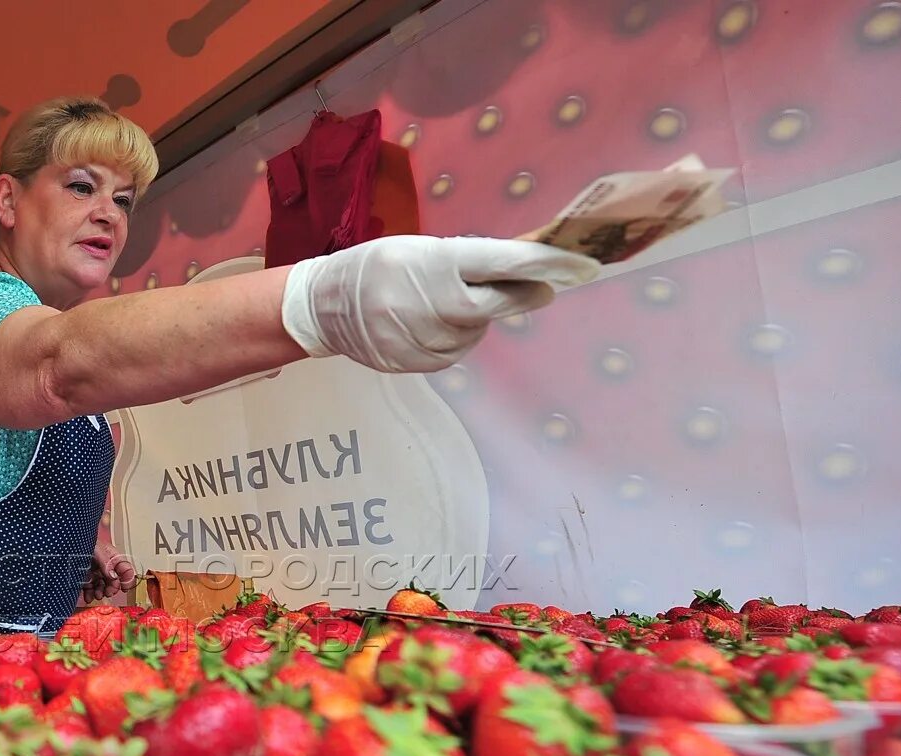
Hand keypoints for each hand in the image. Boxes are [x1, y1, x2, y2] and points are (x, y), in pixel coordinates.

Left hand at [83, 537, 136, 604]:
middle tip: (108, 592)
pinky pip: (90, 589)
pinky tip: (89, 597)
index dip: (128, 580)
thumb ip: (106, 563)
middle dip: (112, 589)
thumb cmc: (83, 541)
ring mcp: (96, 572)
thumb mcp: (97, 550)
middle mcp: (106, 566)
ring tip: (97, 595)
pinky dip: (90, 595)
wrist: (68, 543)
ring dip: (101, 593)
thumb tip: (114, 577)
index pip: (126, 570)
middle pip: (115, 582)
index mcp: (113, 557)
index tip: (124, 588)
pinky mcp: (86, 578)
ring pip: (103, 587)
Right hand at [281, 236, 600, 372]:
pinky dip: (455, 340)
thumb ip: (466, 261)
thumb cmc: (378, 266)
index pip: (500, 263)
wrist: (321, 305)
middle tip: (541, 288)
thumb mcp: (419, 250)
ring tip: (451, 305)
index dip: (542, 265)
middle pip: (494, 305)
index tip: (578, 266)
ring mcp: (417, 336)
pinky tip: (435, 326)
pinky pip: (453, 353)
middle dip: (520, 296)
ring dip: (478, 320)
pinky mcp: (411, 361)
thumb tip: (525, 271)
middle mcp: (425, 300)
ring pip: (474, 333)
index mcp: (430, 262)